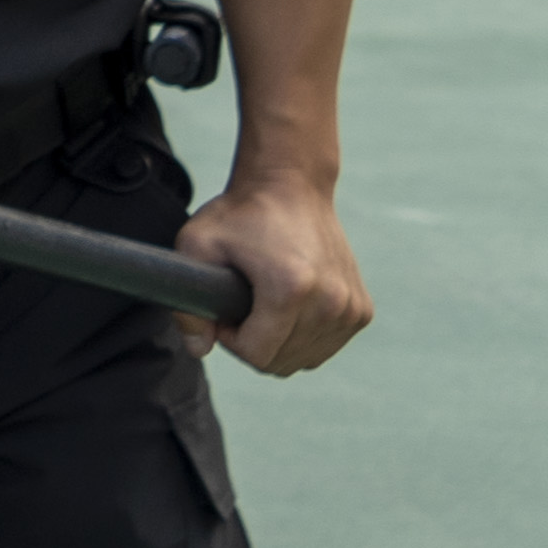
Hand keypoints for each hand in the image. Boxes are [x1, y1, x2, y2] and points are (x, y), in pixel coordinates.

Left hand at [173, 171, 370, 376]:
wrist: (292, 184)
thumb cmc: (240, 213)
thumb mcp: (196, 246)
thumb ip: (186, 306)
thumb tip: (198, 351)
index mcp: (292, 289)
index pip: (258, 355)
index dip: (231, 339)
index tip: (225, 310)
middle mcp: (331, 301)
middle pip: (281, 362)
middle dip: (254, 342)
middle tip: (242, 303)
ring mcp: (351, 307)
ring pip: (303, 359)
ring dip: (278, 340)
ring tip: (264, 300)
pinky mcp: (361, 310)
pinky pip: (323, 347)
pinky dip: (303, 336)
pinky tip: (290, 303)